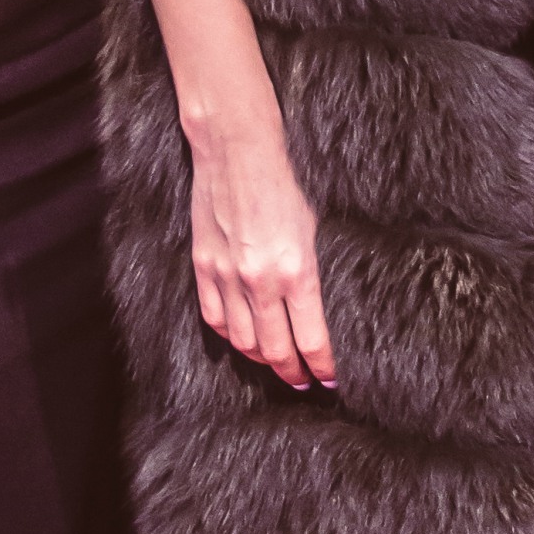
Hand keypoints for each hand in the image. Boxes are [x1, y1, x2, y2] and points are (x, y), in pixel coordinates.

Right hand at [188, 114, 335, 391]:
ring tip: (274, 364)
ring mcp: (227, 275)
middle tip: (302, 381)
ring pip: (243, 342)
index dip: (322, 367)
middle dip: (292, 372)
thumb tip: (313, 312)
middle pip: (275, 350)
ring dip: (261, 359)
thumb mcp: (312, 230)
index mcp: (297, 270)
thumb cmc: (284, 185)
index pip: (311, 340)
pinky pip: (214, 318)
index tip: (329, 379)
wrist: (238, 151)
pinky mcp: (204, 266)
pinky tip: (242, 340)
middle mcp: (261, 280)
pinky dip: (229, 337)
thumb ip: (309, 275)